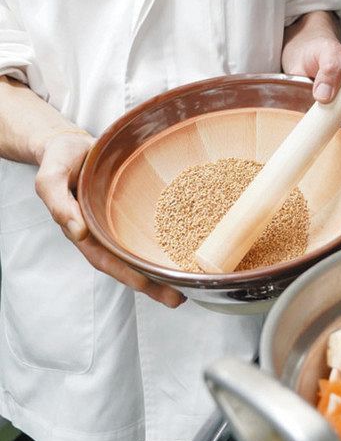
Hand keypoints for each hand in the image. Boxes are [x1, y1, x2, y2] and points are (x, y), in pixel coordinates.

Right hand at [35, 131, 183, 307]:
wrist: (69, 142)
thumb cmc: (58, 160)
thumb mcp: (50, 179)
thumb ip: (58, 204)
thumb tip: (78, 232)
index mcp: (83, 229)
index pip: (106, 260)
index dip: (126, 275)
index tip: (147, 286)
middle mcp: (103, 230)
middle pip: (129, 262)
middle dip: (152, 283)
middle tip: (179, 298)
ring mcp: (119, 219)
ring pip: (142, 248)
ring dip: (162, 266)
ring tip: (189, 281)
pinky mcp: (133, 205)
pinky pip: (149, 226)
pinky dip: (167, 237)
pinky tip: (187, 245)